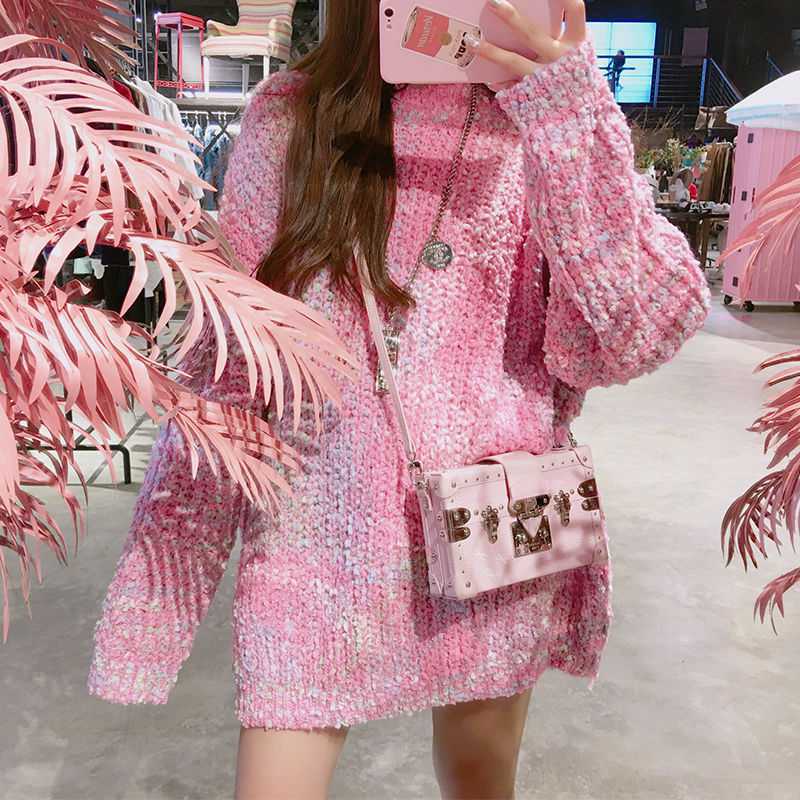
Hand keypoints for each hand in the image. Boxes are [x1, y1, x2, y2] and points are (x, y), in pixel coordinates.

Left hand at [465, 0, 587, 91]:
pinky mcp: (531, 95)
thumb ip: (566, 36)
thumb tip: (551, 10)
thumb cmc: (576, 79)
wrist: (578, 118)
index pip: (574, 11)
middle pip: (533, 34)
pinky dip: (497, 82)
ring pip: (515, 62)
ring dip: (492, 51)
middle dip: (512, 18)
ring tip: (472, 41)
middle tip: (493, 3)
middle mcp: (560, 60)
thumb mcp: (580, 56)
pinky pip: (509, 87)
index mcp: (576, 45)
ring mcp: (543, 79)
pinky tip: (485, 78)